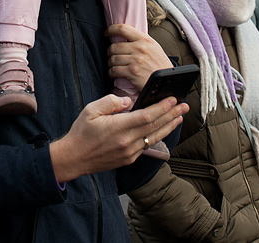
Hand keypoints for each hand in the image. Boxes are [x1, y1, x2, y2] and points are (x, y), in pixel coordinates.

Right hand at [49, 94, 186, 182]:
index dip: (162, 107)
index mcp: (119, 128)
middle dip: (172, 115)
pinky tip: (162, 130)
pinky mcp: (129, 159)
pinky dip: (157, 136)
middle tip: (184, 106)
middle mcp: (127, 142)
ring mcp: (130, 153)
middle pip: (155, 127)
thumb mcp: (91, 110)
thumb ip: (111, 102)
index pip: (147, 116)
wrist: (74, 158)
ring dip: (169, 126)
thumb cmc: (81, 133)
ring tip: (179, 117)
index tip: (173, 99)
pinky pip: (147, 146)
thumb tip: (128, 101)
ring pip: (154, 137)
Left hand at [107, 24, 173, 91]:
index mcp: (145, 40)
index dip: (112, 29)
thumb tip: (125, 37)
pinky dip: (112, 73)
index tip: (107, 33)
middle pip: (114, 46)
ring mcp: (136, 59)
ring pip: (112, 59)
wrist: (168, 81)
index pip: (123, 28)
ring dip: (110, 64)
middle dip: (110, 52)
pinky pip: (114, 70)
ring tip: (114, 66)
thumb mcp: (154, 48)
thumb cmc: (160, 66)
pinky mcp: (132, 71)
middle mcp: (140, 48)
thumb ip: (141, 42)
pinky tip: (115, 74)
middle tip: (112, 56)